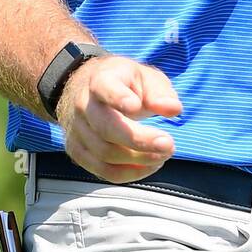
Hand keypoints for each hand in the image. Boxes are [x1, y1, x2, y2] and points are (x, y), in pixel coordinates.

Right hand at [56, 54, 181, 183]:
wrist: (88, 89)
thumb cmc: (124, 84)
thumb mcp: (145, 78)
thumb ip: (160, 93)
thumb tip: (173, 109)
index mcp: (101, 79)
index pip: (105, 87)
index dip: (118, 98)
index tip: (136, 106)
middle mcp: (84, 105)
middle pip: (106, 128)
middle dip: (140, 141)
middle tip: (168, 144)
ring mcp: (78, 130)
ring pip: (105, 154)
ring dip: (139, 159)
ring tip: (163, 154)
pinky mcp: (78, 151)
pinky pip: (102, 171)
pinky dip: (129, 173)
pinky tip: (148, 165)